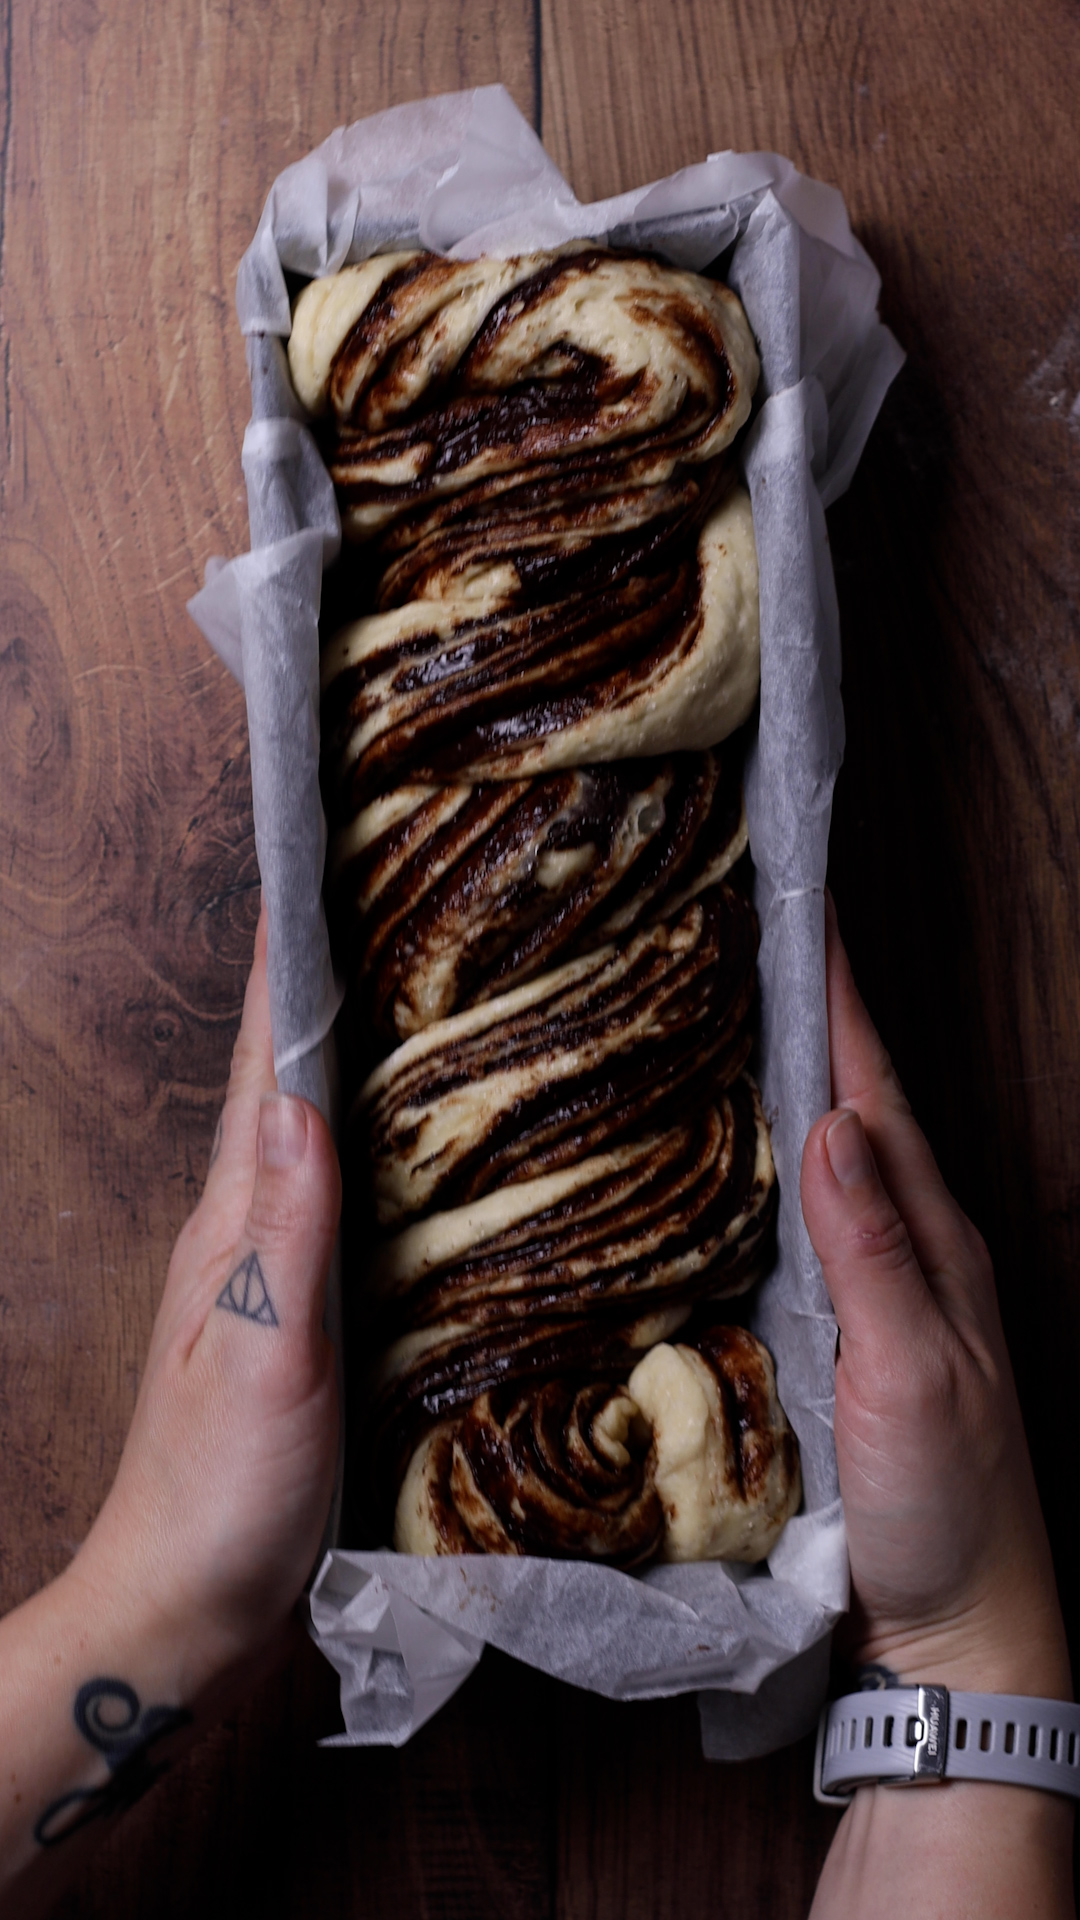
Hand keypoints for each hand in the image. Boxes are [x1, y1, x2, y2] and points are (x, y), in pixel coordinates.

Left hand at [68, 903, 341, 1696]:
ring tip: (419, 979)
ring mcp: (272, 1265)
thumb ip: (284, 1230)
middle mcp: (247, 1221)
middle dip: (331, 975)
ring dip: (356, 1046)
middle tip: (395, 890)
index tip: (322, 859)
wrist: (181, 1608)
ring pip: (320, 1126)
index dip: (289, 959)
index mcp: (233, 1214)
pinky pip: (345, 1192)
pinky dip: (377, 1136)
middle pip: (289, 1073)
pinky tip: (419, 1133)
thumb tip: (302, 1093)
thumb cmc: (219, 1493)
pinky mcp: (304, 1311)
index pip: (264, 1060)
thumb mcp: (262, 1358)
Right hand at [800, 894, 1069, 1698]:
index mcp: (934, 1238)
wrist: (960, 1630)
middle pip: (850, 1106)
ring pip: (822, 1160)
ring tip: (717, 1021)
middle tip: (738, 942)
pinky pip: (798, 1223)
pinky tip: (723, 1164)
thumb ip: (874, 1252)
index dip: (837, 1001)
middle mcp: (909, 1248)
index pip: (875, 1092)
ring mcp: (875, 1292)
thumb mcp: (915, 1376)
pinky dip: (764, 1169)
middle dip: (802, 1017)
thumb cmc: (948, 1507)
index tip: (798, 910)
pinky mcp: (836, 1337)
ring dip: (779, 1085)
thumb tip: (832, 1121)